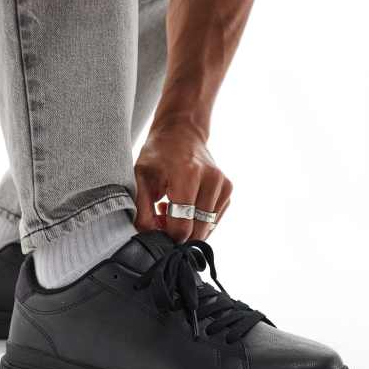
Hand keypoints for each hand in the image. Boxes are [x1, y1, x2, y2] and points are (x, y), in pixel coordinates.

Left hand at [135, 125, 232, 241]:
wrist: (181, 132)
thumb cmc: (158, 154)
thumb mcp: (140, 177)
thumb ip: (142, 209)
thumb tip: (150, 236)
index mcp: (188, 175)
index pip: (182, 227)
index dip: (167, 235)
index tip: (156, 225)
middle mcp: (211, 179)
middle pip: (197, 231)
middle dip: (179, 233)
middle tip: (163, 218)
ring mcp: (223, 184)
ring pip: (207, 228)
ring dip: (189, 226)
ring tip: (174, 208)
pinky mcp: (228, 189)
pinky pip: (213, 220)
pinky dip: (199, 219)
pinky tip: (187, 205)